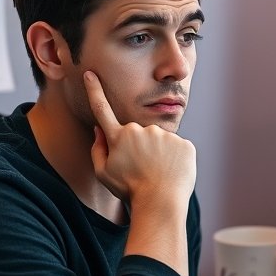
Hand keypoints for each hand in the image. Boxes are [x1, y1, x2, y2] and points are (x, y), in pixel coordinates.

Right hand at [83, 71, 195, 214]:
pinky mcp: (184, 143)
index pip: (102, 109)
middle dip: (139, 148)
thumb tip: (99, 129)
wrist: (160, 203)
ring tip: (158, 174)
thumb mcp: (104, 174)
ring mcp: (164, 135)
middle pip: (138, 134)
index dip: (95, 90)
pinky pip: (177, 149)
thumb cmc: (129, 191)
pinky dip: (175, 160)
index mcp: (118, 137)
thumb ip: (98, 149)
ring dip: (159, 154)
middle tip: (142, 171)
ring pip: (160, 142)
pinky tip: (171, 173)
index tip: (91, 73)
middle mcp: (140, 130)